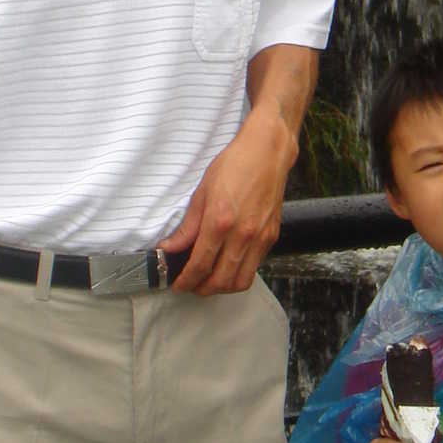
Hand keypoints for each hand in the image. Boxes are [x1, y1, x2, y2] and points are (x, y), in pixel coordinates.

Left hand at [161, 106, 294, 294]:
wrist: (267, 153)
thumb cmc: (234, 165)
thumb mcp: (202, 192)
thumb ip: (188, 226)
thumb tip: (170, 247)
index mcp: (220, 221)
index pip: (199, 265)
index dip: (185, 280)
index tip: (177, 284)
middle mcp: (242, 234)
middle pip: (220, 281)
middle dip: (201, 289)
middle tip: (190, 285)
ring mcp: (260, 238)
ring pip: (240, 281)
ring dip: (222, 287)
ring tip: (209, 281)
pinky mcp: (271, 237)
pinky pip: (254, 267)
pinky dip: (239, 274)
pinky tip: (228, 265)